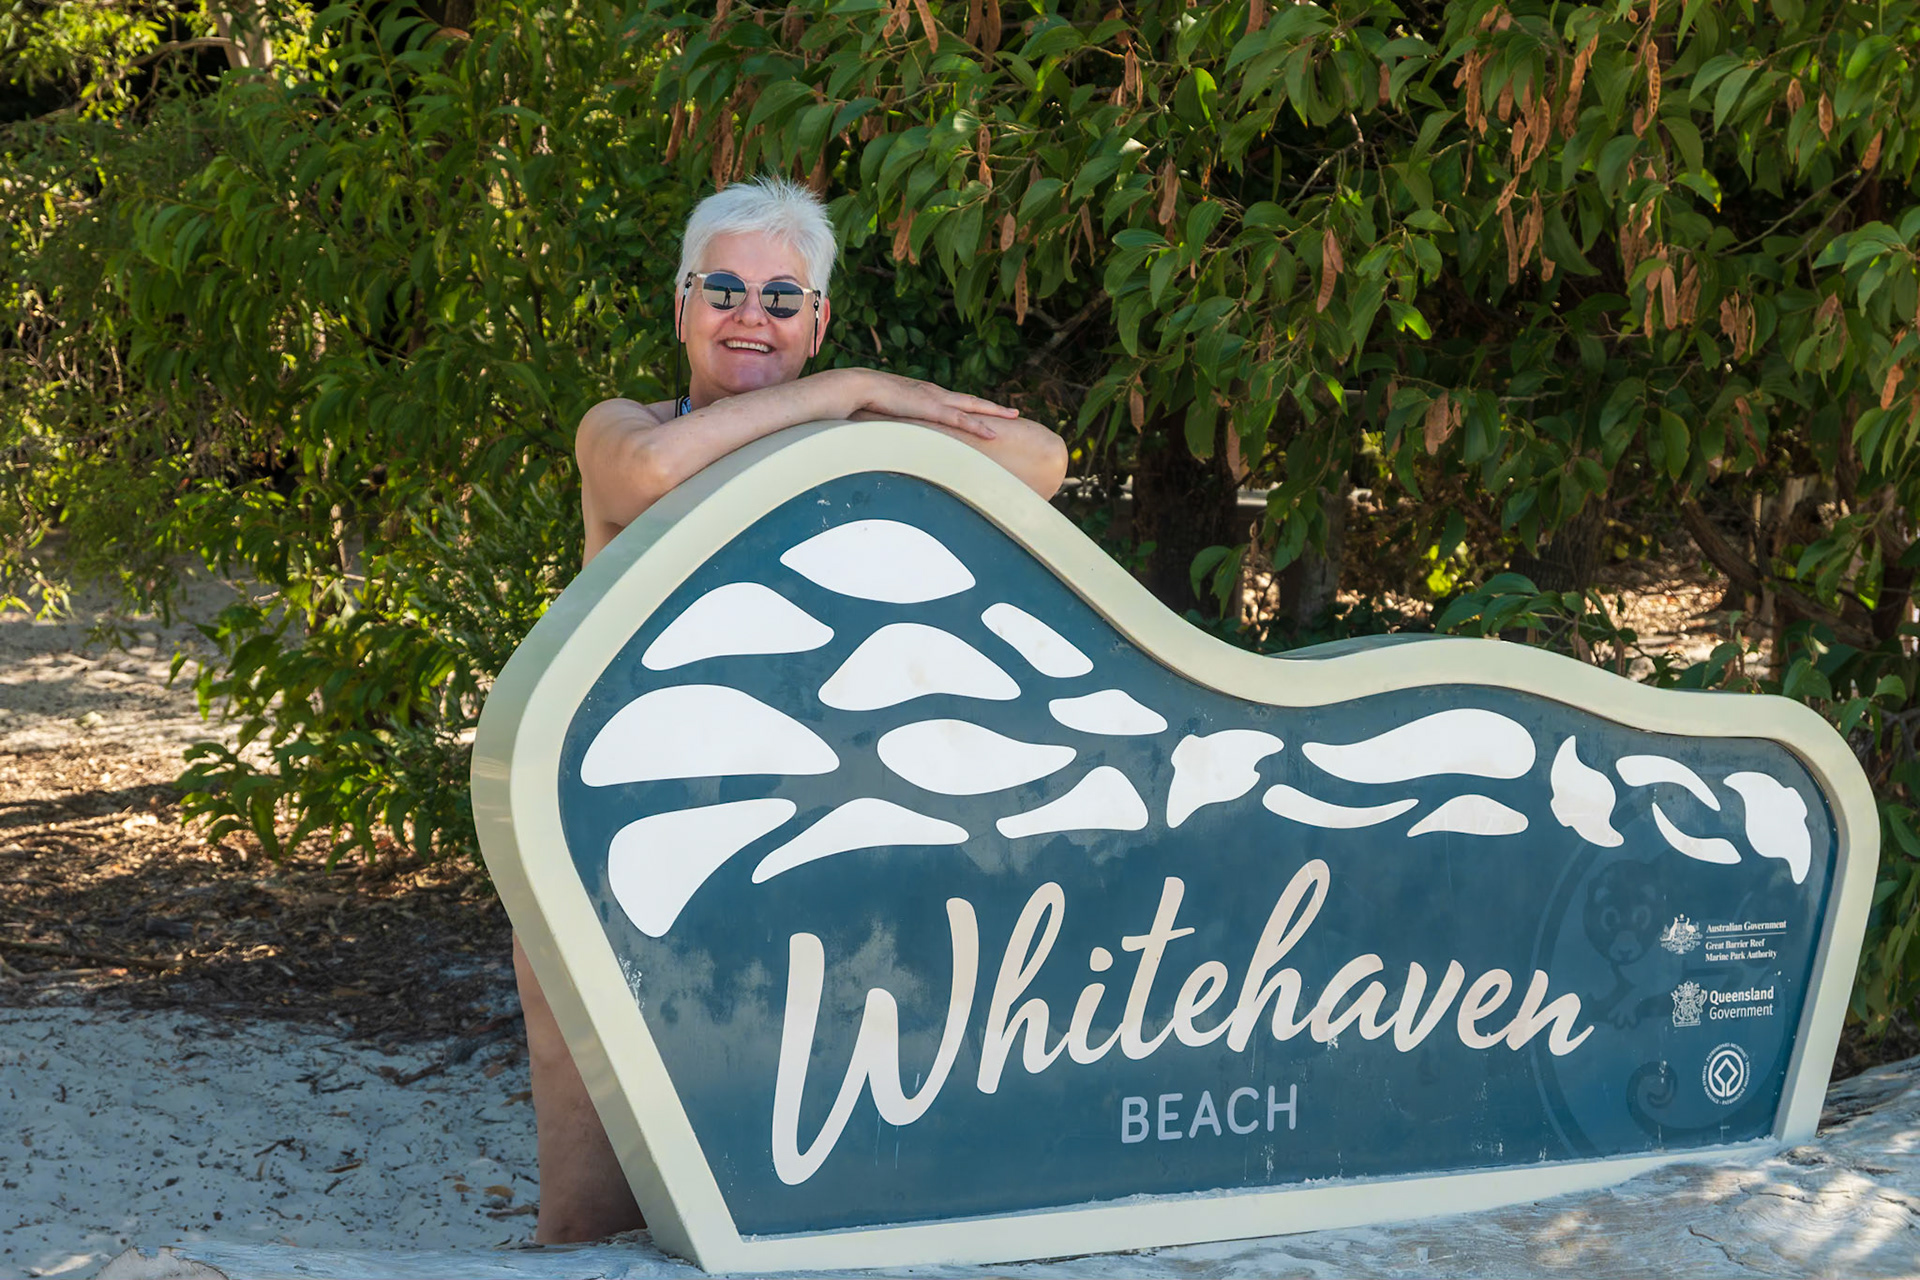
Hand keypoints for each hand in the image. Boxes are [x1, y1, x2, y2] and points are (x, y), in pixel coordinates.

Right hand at [834, 369, 1017, 439]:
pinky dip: (978, 426)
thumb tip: (896, 429)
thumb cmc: (866, 400)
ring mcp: (935, 400)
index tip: (986, 411)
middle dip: (993, 407)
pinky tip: (993, 433)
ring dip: (994, 412)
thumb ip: (897, 419)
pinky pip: (961, 419)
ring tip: (1013, 417)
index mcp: (925, 394)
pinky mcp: (932, 409)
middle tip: (1012, 412)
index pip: (954, 400)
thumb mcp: (888, 411)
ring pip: (973, 407)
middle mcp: (935, 393)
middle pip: (971, 401)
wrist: (859, 387)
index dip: (971, 406)